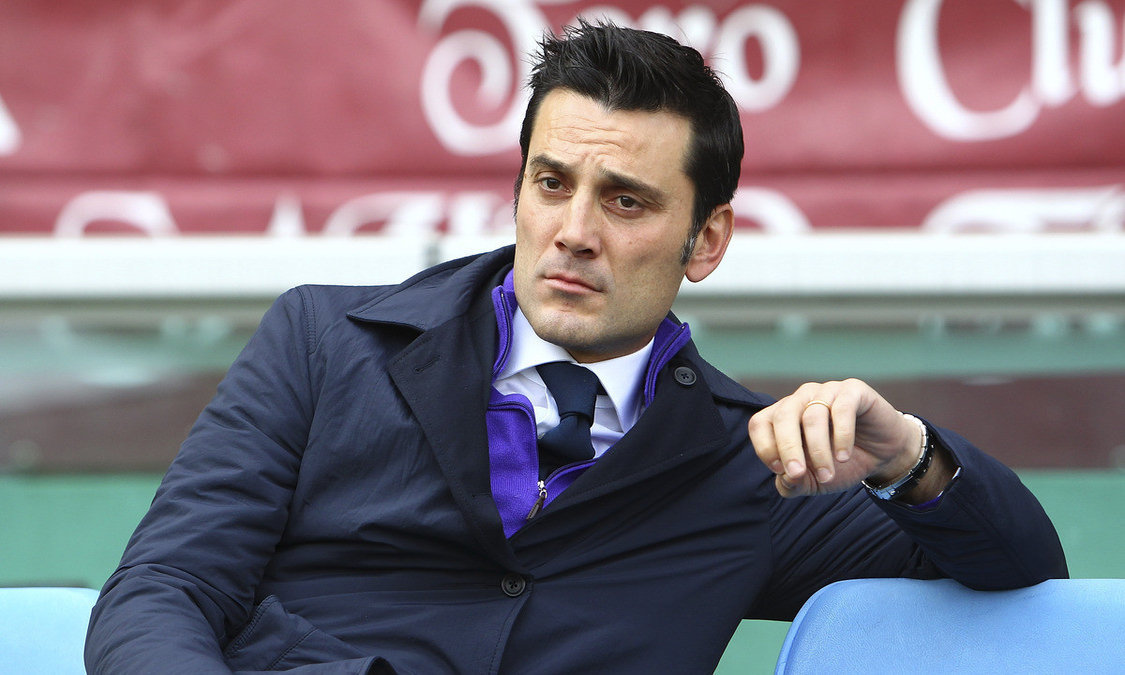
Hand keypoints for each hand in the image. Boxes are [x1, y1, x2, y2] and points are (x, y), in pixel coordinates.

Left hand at [748, 378, 921, 497]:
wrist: (882, 455)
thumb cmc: (841, 464)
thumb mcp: (813, 480)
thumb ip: (792, 483)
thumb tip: (784, 479)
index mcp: (784, 416)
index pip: (760, 424)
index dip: (766, 448)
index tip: (784, 472)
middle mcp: (801, 399)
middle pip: (782, 417)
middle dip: (788, 449)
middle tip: (798, 474)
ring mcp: (826, 391)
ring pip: (812, 417)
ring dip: (818, 451)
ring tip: (828, 473)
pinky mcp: (853, 390)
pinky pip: (841, 409)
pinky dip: (841, 436)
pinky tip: (843, 456)